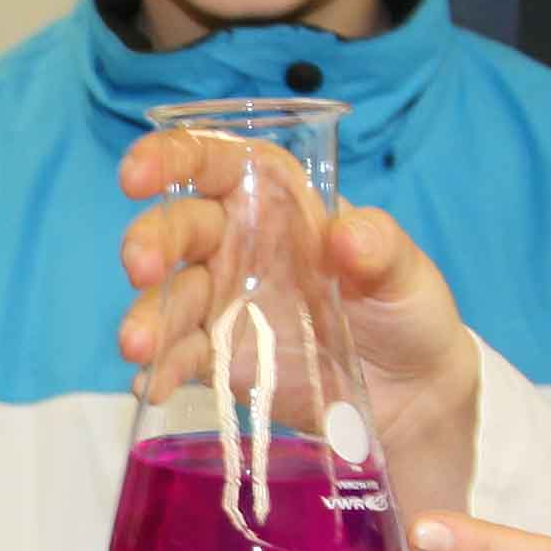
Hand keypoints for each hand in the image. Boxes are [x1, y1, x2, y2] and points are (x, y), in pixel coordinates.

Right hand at [115, 144, 485, 542]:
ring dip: (147, 317)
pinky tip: (151, 384)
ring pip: (170, 297)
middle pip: (179, 228)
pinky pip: (180, 358)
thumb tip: (346, 236)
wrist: (412, 392)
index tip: (138, 174)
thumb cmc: (406, 307)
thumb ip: (380, 246)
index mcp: (274, 199)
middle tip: (142, 268)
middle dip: (151, 241)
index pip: (213, 161)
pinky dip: (160, 370)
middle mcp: (235, 243)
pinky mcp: (219, 358)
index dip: (171, 158)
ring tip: (138, 348)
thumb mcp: (407, 272)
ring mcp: (222, 303)